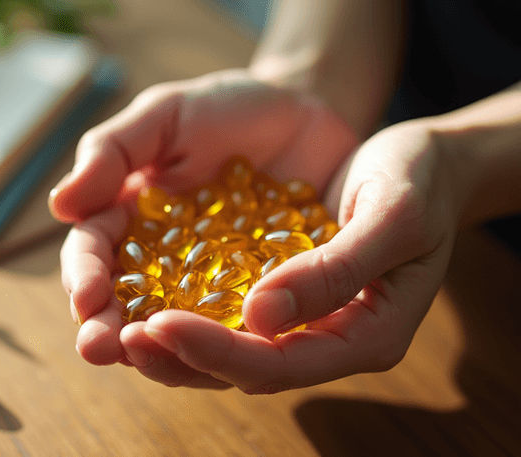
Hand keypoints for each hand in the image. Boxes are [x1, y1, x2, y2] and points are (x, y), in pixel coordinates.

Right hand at [49, 69, 358, 386]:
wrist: (304, 114)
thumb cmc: (226, 111)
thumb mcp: (166, 116)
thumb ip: (113, 152)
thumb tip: (60, 206)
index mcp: (128, 222)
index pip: (93, 255)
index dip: (85, 276)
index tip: (87, 297)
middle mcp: (162, 265)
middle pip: (125, 306)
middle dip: (109, 330)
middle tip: (100, 348)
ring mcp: (212, 289)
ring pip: (177, 332)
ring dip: (160, 351)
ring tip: (152, 357)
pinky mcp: (262, 300)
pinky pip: (243, 331)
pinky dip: (230, 343)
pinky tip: (230, 349)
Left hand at [138, 120, 461, 392]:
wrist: (416, 159)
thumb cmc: (418, 180)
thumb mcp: (393, 215)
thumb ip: (335, 270)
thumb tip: (259, 318)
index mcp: (364, 335)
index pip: (281, 365)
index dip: (217, 352)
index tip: (159, 325)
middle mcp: (324, 338)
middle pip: (244, 370)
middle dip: (178, 358)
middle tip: (117, 340)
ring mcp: (298, 320)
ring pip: (226, 349)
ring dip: (168, 343)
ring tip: (113, 328)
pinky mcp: (275, 292)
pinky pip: (223, 312)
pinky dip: (181, 306)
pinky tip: (138, 294)